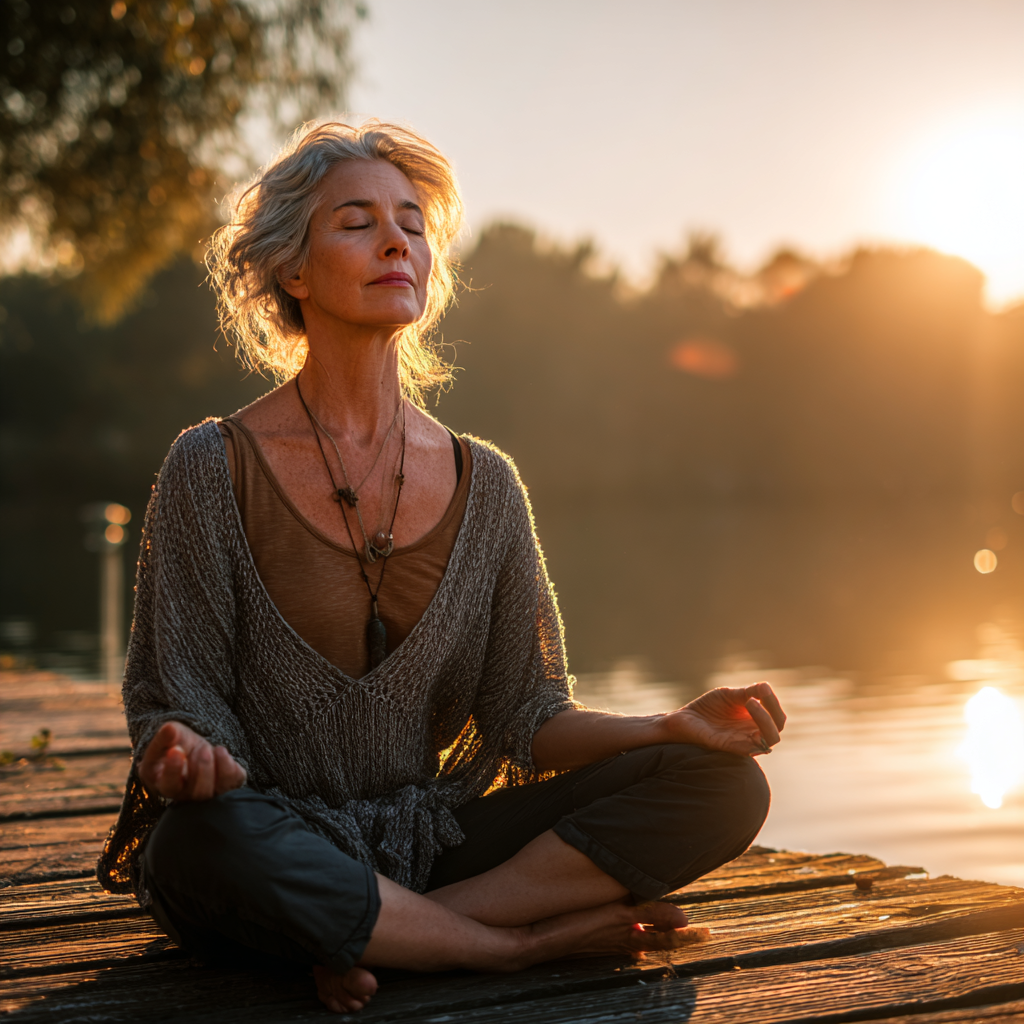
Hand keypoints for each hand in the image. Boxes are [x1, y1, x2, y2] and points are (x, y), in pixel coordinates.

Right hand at [138, 720, 246, 800]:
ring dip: (220, 768)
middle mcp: (188, 795)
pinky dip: (232, 767)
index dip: (173, 770)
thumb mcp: (168, 739)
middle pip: (198, 792)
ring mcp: (210, 793)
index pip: (169, 785)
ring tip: (217, 748)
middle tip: (203, 748)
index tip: (176, 750)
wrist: (194, 749)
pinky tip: (221, 752)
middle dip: (203, 768)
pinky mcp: (229, 785)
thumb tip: (168, 729)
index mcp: (166, 784)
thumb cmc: (176, 746)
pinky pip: (235, 781)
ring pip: (219, 791)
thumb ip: (165, 736)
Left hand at [658, 682, 786, 756]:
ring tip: (750, 702)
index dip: (774, 703)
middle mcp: (752, 733)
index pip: (777, 716)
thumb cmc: (708, 708)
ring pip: (770, 740)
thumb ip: (748, 692)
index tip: (764, 687)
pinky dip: (752, 733)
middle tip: (760, 694)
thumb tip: (766, 686)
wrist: (684, 718)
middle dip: (774, 711)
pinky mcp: (731, 749)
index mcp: (755, 721)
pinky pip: (751, 748)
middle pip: (778, 729)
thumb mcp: (730, 695)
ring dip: (765, 720)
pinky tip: (743, 718)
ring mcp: (743, 742)